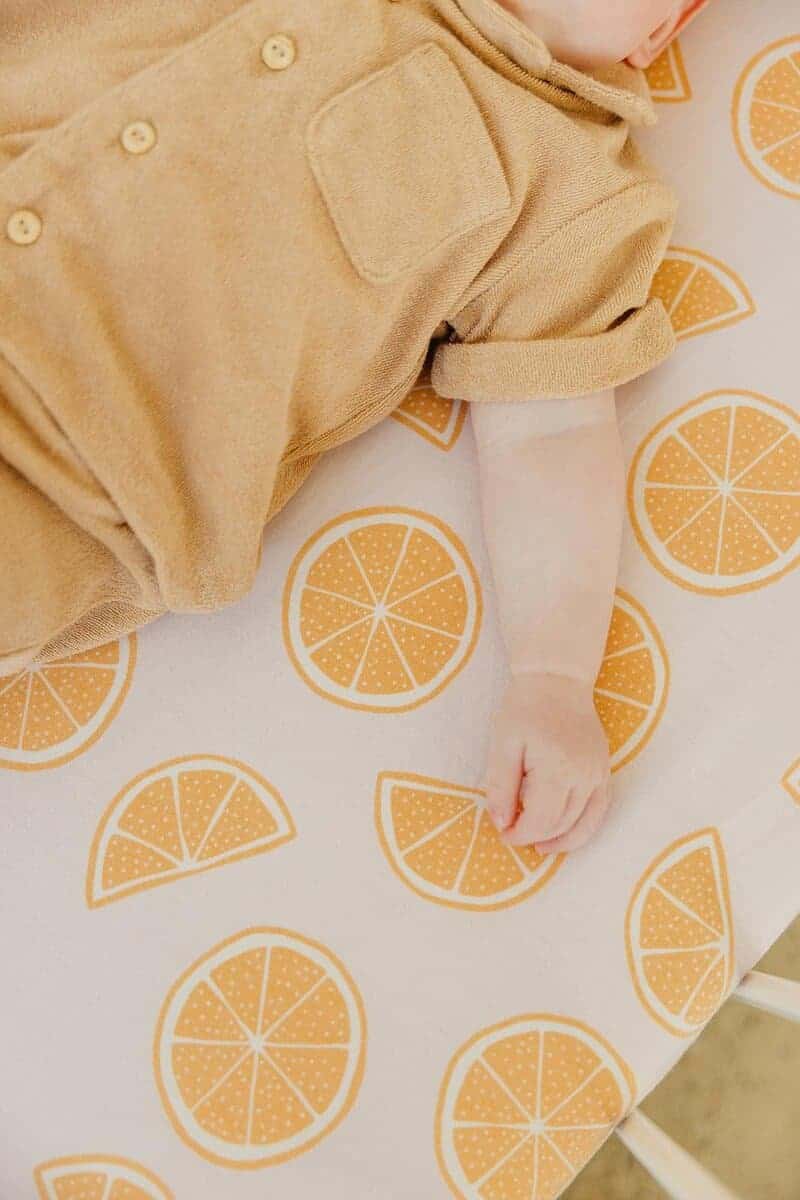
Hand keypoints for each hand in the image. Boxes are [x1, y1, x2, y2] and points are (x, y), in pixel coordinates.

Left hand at [482, 672, 611, 852]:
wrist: (558, 680)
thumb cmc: (525, 708)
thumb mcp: (503, 744)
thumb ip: (501, 786)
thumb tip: (501, 824)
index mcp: (557, 769)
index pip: (540, 820)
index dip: (519, 834)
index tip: (502, 833)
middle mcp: (584, 776)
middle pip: (561, 825)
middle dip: (535, 837)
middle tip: (513, 834)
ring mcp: (599, 774)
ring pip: (584, 824)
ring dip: (561, 840)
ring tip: (539, 846)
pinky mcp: (604, 771)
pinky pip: (600, 811)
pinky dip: (583, 828)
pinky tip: (565, 833)